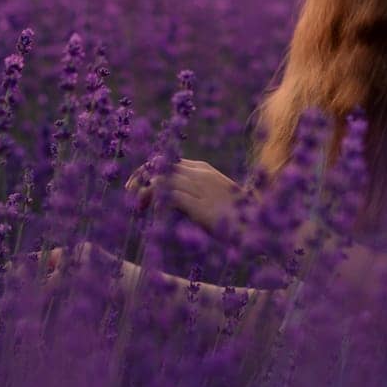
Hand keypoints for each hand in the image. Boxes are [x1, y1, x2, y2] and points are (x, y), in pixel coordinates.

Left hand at [125, 157, 248, 234]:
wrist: (257, 226)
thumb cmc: (238, 216)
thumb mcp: (216, 198)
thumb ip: (197, 193)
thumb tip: (173, 199)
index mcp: (203, 169)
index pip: (168, 160)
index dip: (149, 170)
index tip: (137, 185)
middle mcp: (199, 173)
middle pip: (160, 166)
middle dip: (140, 177)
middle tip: (129, 191)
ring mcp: (199, 187)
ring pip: (160, 177)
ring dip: (142, 190)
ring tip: (135, 205)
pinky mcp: (197, 203)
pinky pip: (166, 193)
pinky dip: (151, 199)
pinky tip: (145, 210)